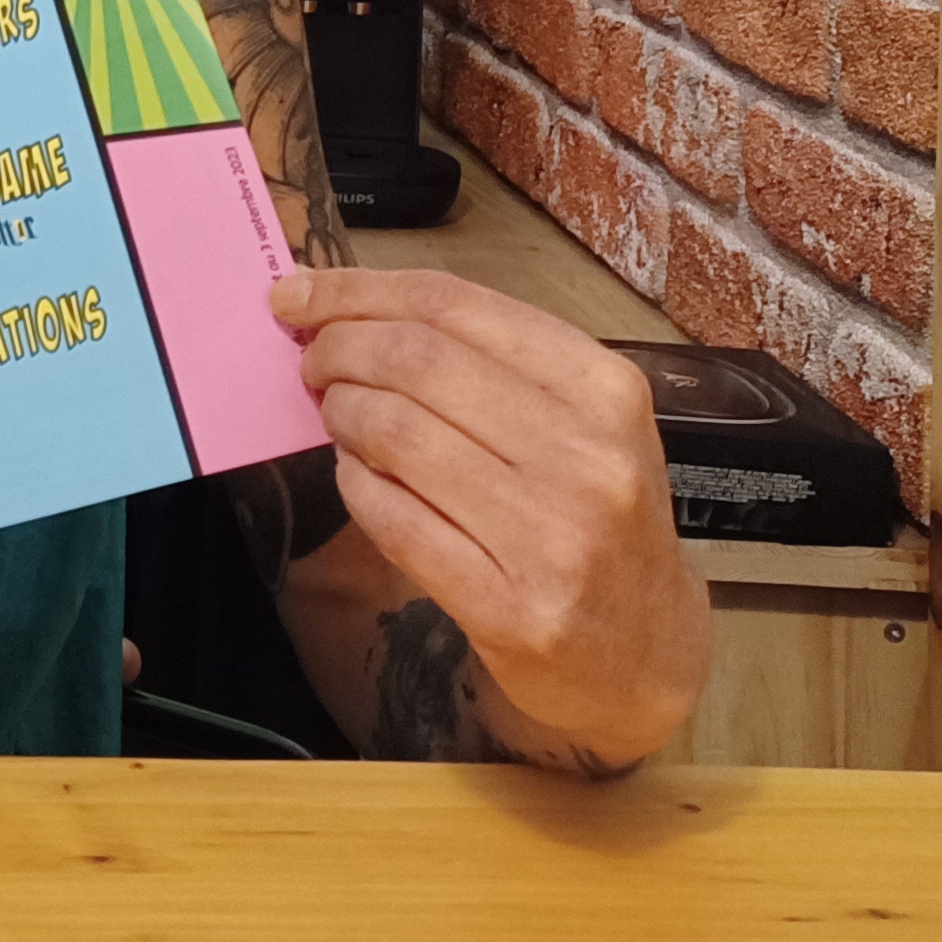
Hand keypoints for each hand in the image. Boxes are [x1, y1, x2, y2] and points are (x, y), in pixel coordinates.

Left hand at [271, 267, 710, 768]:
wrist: (645, 650)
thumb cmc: (596, 513)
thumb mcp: (579, 420)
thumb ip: (482, 359)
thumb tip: (344, 305)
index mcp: (605, 389)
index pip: (453, 305)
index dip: (357, 291)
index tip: (297, 293)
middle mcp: (588, 458)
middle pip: (416, 360)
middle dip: (338, 349)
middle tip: (313, 363)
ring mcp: (552, 538)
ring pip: (396, 433)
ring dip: (343, 415)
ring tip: (340, 418)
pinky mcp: (512, 609)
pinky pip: (392, 519)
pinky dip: (355, 485)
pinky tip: (358, 476)